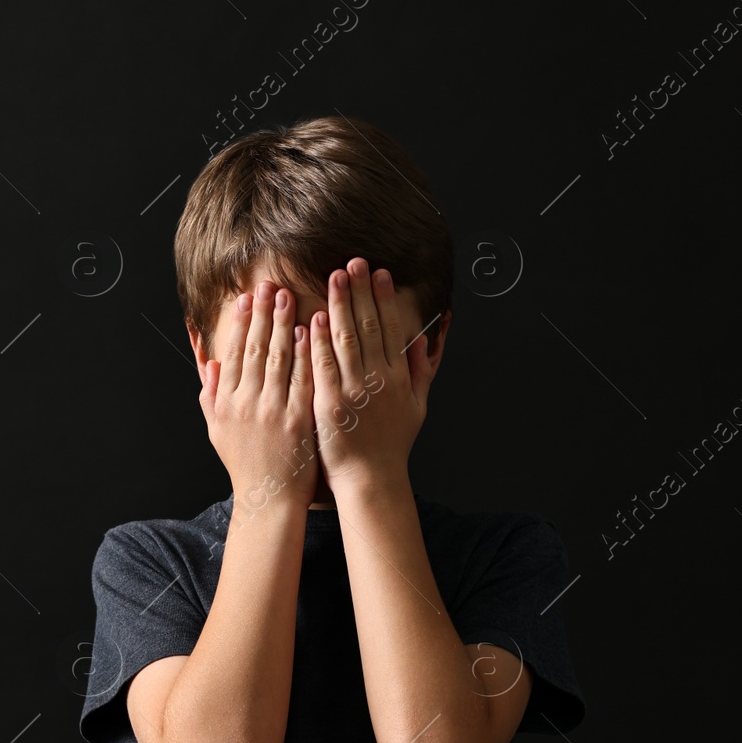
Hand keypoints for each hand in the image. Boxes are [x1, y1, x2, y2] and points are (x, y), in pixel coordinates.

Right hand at [199, 279, 319, 514]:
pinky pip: (302, 380)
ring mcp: (273, 411)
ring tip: (288, 296)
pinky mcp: (298, 421)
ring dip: (283, 324)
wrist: (269, 499)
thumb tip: (209, 363)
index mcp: (226, 403)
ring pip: (278, 359)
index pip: (233, 354)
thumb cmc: (246, 466)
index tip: (247, 298)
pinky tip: (310, 331)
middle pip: (254, 349)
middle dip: (262, 314)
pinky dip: (305, 354)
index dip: (240, 323)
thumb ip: (211, 396)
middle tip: (269, 284)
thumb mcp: (218, 431)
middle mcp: (247, 404)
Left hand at [309, 257, 434, 491]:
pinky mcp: (330, 404)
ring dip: (340, 305)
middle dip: (361, 291)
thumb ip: (421, 372)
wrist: (371, 480)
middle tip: (354, 262)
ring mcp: (354, 391)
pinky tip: (317, 317)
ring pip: (346, 339)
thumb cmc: (391, 446)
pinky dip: (320, 340)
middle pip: (369, 326)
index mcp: (400, 378)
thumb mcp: (417, 408)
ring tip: (336, 277)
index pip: (392, 328)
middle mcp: (380, 380)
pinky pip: (324, 365)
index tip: (380, 273)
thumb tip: (424, 339)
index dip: (385, 298)